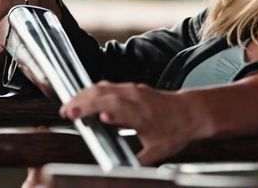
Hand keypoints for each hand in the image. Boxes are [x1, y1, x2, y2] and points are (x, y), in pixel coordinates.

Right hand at [59, 81, 209, 164]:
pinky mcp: (132, 87)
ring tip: (69, 105)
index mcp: (142, 114)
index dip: (99, 109)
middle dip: (81, 101)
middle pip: (103, 93)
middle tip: (65, 112)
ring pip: (103, 86)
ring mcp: (133, 90)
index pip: (116, 107)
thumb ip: (138, 160)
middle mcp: (136, 98)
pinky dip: (93, 91)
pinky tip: (84, 99)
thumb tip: (122, 172)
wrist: (192, 112)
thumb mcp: (158, 151)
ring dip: (84, 94)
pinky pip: (108, 85)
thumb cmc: (175, 130)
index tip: (82, 115)